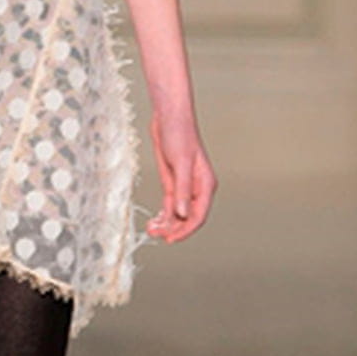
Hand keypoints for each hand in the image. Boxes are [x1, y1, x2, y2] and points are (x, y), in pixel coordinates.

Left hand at [145, 111, 216, 242]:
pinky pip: (170, 205)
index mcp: (205, 185)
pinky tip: (154, 222)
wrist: (168, 117)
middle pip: (188, 218)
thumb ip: (182, 190)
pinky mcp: (173, 183)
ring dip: (166, 224)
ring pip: (178, 214)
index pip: (198, 215)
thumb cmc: (179, 135)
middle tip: (156, 234)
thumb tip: (182, 214)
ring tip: (151, 229)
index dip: (185, 230)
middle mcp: (197, 189)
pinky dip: (163, 215)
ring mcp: (185, 187)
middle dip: (174, 229)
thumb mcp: (180, 163)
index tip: (170, 239)